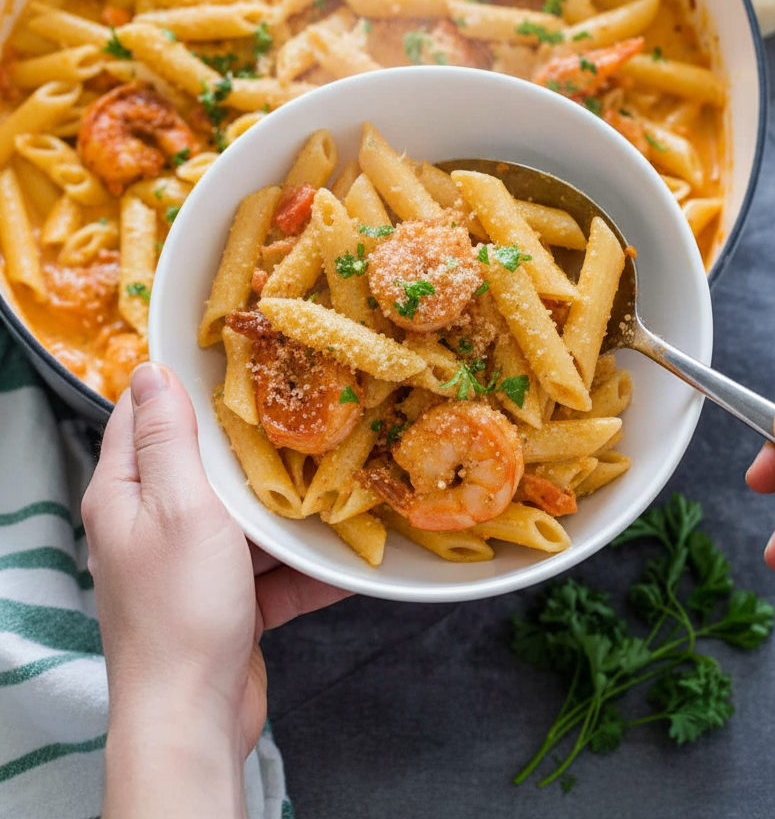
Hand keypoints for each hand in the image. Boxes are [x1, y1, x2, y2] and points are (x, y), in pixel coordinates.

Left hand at [82, 362, 347, 817]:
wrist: (192, 718)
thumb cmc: (178, 607)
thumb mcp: (178, 504)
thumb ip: (168, 438)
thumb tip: (151, 371)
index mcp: (126, 494)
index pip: (142, 416)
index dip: (180, 383)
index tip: (232, 356)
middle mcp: (152, 526)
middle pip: (203, 466)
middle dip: (250, 445)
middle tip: (300, 408)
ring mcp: (190, 567)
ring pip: (243, 518)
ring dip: (287, 508)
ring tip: (338, 474)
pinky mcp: (226, 604)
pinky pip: (271, 570)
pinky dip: (306, 565)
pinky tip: (349, 553)